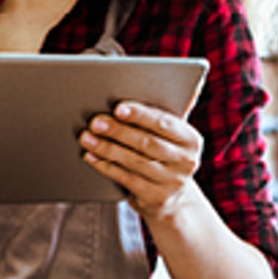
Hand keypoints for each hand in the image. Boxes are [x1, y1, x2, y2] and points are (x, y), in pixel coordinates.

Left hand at [78, 101, 203, 222]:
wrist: (173, 198)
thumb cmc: (163, 153)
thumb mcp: (170, 135)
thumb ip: (163, 112)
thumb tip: (157, 79)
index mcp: (191, 139)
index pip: (164, 123)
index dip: (140, 115)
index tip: (118, 107)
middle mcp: (187, 162)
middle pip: (147, 142)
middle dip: (118, 131)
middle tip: (94, 121)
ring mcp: (172, 183)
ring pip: (134, 161)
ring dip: (107, 148)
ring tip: (86, 137)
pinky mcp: (156, 198)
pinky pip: (126, 179)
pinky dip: (106, 166)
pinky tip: (91, 156)